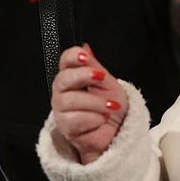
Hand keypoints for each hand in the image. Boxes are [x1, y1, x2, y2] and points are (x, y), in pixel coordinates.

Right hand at [51, 44, 127, 163]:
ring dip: (95, 103)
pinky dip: (94, 119)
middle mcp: (62, 92)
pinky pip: (75, 119)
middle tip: (101, 78)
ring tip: (109, 107)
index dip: (73, 56)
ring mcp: (61, 110)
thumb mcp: (108, 83)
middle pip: (63, 79)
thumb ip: (94, 66)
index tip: (85, 56)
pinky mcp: (65, 128)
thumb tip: (85, 47)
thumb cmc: (112, 108)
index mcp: (72, 77)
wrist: (117, 133)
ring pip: (70, 101)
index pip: (65, 61)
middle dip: (83, 76)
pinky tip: (101, 119)